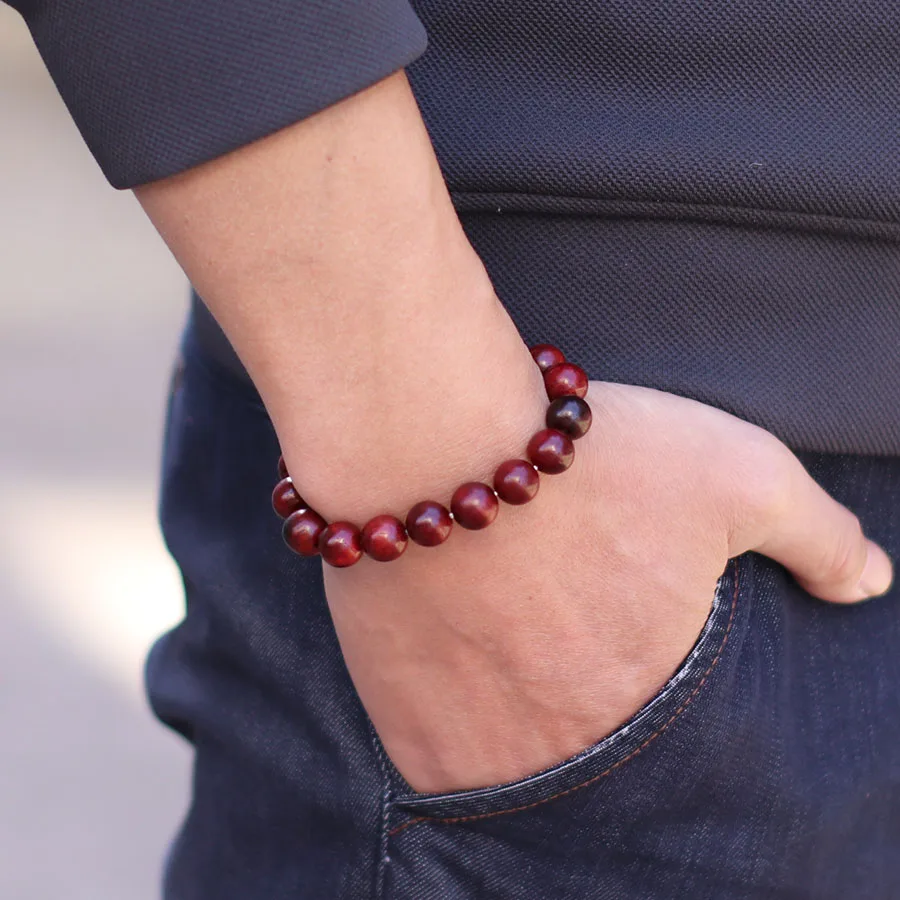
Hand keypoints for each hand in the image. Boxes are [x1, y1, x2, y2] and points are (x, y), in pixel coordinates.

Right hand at [323, 382, 893, 792]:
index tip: (612, 622)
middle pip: (586, 736)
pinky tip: (453, 645)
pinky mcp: (404, 730)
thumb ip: (816, 534)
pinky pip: (443, 750)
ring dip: (515, 700)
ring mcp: (479, 751)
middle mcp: (568, 751)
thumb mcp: (735, 474)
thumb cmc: (590, 462)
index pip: (668, 727)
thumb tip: (869, 582)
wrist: (430, 445)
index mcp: (651, 705)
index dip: (638, 663)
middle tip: (552, 617)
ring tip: (502, 624)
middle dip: (578, 681)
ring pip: (514, 751)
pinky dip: (454, 709)